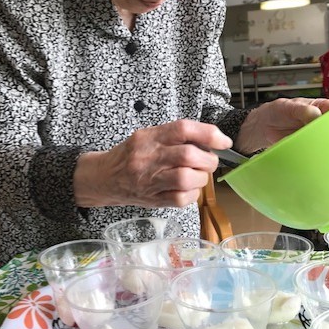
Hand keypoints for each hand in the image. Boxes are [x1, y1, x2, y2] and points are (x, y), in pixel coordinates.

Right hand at [74, 119, 232, 208]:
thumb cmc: (130, 155)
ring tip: (198, 175)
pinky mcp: (152, 199)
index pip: (183, 129)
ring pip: (186, 179)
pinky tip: (189, 189)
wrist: (104, 177)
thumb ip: (174, 136)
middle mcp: (149, 157)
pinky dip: (192, 194)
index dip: (209, 134)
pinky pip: (181, 199)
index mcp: (149, 137)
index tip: (223, 141)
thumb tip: (210, 140)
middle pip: (188, 156)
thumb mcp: (147, 136)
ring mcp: (149, 180)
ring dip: (201, 178)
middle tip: (209, 161)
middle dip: (208, 160)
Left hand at [235, 97, 328, 153]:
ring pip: (327, 141)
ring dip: (326, 145)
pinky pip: (315, 151)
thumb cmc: (276, 111)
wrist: (262, 126)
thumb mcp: (288, 107)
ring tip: (321, 146)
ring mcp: (315, 135)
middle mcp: (320, 122)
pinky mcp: (308, 147)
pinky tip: (314, 154)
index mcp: (321, 107)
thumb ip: (302, 110)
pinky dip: (315, 153)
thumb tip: (314, 114)